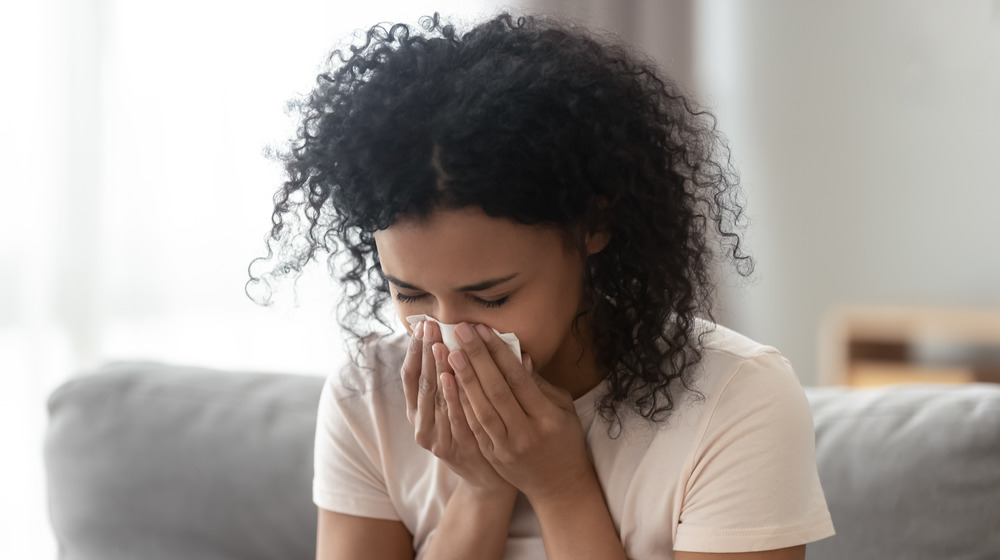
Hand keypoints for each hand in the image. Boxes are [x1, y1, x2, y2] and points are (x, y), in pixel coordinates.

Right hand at [400, 320, 514, 497]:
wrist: (489, 478)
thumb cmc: (477, 432)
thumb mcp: (462, 403)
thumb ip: (461, 375)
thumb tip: (470, 335)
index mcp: (419, 410)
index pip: (410, 374)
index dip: (414, 349)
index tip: (421, 324)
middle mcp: (421, 424)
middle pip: (420, 382)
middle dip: (425, 351)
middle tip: (429, 326)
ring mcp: (435, 438)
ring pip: (433, 399)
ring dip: (436, 369)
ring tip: (439, 344)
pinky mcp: (451, 450)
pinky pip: (451, 418)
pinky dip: (451, 397)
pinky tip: (451, 377)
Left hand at [447, 323, 596, 503]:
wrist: (558, 485)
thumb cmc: (564, 439)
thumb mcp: (562, 408)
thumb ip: (539, 384)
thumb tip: (518, 355)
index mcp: (548, 417)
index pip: (518, 379)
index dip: (499, 353)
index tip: (483, 330)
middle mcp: (526, 432)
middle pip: (496, 391)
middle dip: (476, 358)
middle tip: (460, 332)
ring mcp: (507, 447)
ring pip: (481, 409)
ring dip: (463, 379)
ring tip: (449, 353)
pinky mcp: (492, 455)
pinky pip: (473, 426)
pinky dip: (461, 403)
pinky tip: (449, 383)